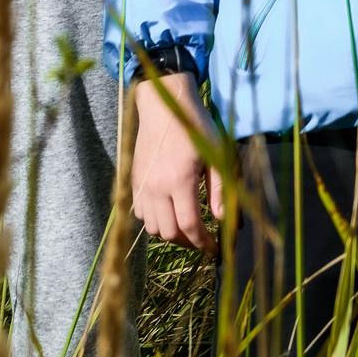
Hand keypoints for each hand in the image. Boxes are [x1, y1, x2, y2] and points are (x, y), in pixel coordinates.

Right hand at [131, 75, 222, 253]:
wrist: (163, 106)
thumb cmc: (195, 127)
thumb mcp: (215, 155)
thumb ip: (220, 190)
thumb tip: (223, 220)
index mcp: (180, 181)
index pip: (190, 227)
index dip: (204, 244)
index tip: (216, 250)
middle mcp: (157, 187)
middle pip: (170, 233)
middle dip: (189, 243)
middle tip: (203, 240)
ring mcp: (142, 186)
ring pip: (153, 228)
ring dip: (171, 234)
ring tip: (188, 229)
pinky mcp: (133, 182)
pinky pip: (141, 214)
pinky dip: (155, 221)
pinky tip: (169, 213)